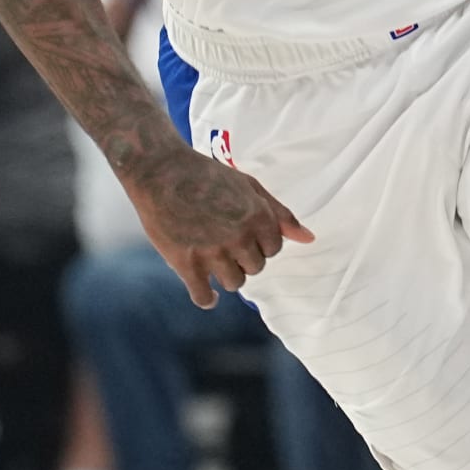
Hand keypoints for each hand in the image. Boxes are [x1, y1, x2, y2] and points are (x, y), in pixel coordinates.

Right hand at [125, 144, 313, 308]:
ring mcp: (212, 253)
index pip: (274, 248)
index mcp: (257, 217)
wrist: (160, 170)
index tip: (242, 232)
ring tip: (213, 257)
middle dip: (244, 257)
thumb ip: (280, 214)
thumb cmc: (207, 175)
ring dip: (226, 274)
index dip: (260, 242)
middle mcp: (238, 237)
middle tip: (224, 240)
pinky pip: (203, 296)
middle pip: (256, 268)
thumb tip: (309, 238)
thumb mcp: (249, 186)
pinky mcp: (186, 263)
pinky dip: (207, 299)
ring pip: (235, 283)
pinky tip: (206, 292)